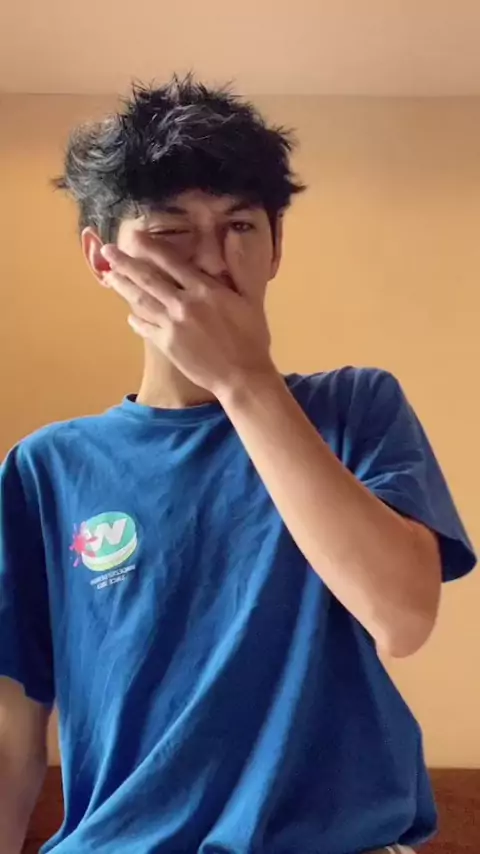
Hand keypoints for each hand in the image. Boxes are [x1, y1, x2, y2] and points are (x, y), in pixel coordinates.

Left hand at [102, 236, 274, 397]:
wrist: (242, 376)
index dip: (150, 247)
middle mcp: (184, 304)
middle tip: (108, 251)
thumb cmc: (252, 338)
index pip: (171, 261)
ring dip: (123, 286)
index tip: (135, 236)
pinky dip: (136, 319)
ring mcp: (172, 325)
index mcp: (205, 289)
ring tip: (109, 275)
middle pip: (147, 278)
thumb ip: (240, 267)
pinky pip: (145, 327)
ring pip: (141, 301)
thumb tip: (234, 234)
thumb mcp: (252, 299)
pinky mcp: (167, 345)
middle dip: (125, 263)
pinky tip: (129, 314)